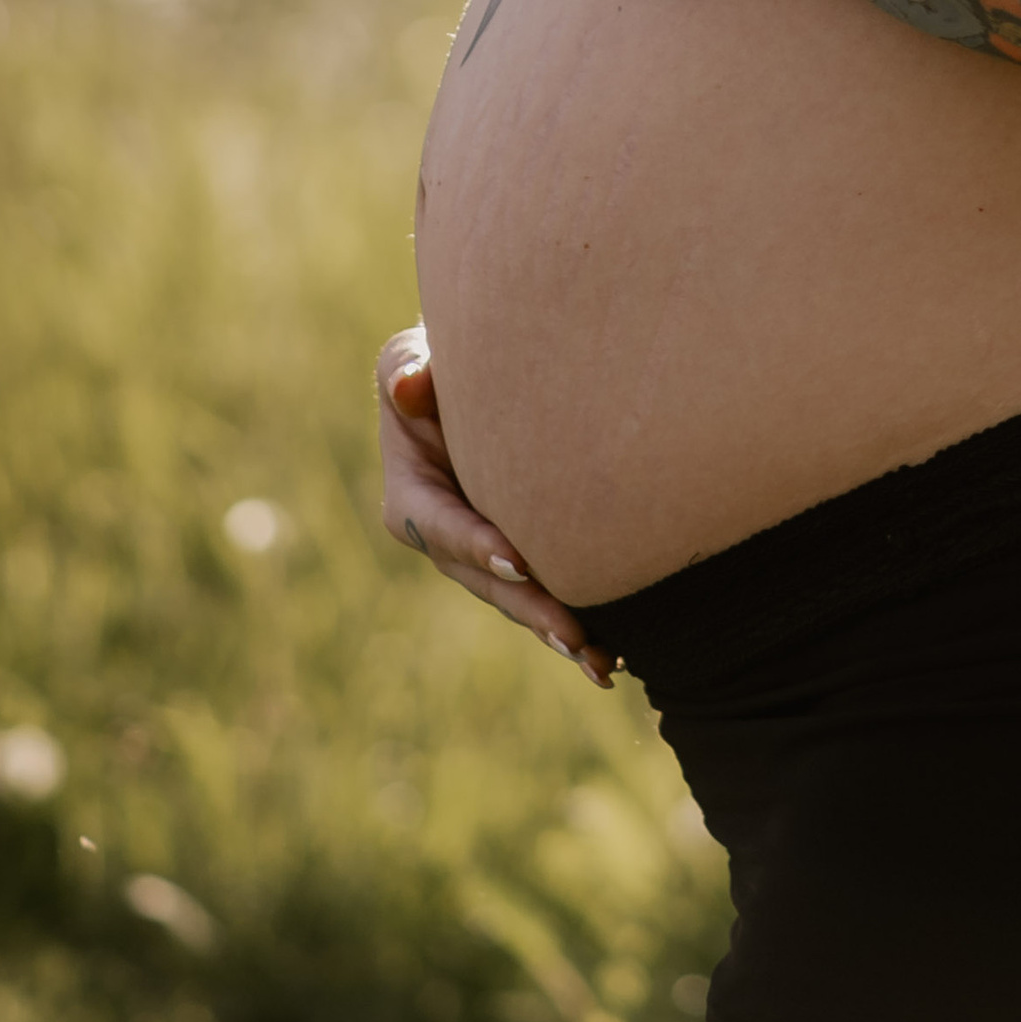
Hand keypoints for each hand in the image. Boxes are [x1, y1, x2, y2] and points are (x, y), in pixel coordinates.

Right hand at [375, 326, 614, 689]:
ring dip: (557, 631)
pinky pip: (544, 596)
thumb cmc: (440, 365)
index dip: (478, 544)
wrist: (476, 384)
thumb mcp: (411, 358)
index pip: (443, 525)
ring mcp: (483, 557)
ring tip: (601, 663)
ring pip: (520, 600)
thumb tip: (410, 386)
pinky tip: (614, 657)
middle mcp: (446, 541)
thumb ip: (406, 368)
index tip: (518, 561)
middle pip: (488, 581)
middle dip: (530, 608)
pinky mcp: (518, 560)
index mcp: (413, 500)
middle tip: (573, 635)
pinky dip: (577, 625)